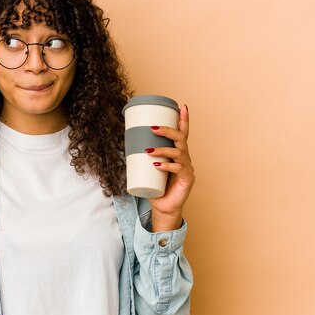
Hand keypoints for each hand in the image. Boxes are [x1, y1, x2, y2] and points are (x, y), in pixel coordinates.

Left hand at [144, 105, 194, 230]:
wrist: (162, 207)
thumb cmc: (155, 187)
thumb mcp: (147, 168)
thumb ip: (142, 156)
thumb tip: (126, 142)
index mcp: (177, 153)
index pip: (182, 133)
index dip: (184, 120)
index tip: (182, 107)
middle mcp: (185, 158)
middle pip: (181, 139)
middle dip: (168, 130)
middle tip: (153, 127)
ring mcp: (187, 168)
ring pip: (178, 153)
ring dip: (162, 150)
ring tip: (149, 151)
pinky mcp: (188, 180)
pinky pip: (179, 169)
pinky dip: (167, 166)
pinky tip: (158, 165)